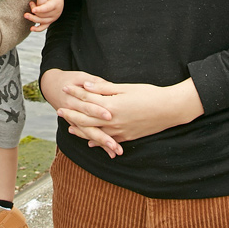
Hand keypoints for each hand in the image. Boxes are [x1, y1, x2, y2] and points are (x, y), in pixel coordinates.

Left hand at [24, 0, 63, 30]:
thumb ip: (41, 1)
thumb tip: (35, 11)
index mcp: (56, 3)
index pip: (47, 8)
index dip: (40, 9)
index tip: (33, 10)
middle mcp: (57, 12)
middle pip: (43, 15)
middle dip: (34, 9)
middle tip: (30, 3)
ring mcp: (54, 18)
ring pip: (41, 21)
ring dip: (33, 17)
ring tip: (27, 12)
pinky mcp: (50, 21)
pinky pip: (44, 27)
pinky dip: (38, 29)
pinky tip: (31, 29)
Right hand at [39, 69, 122, 157]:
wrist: (51, 86)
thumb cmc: (69, 80)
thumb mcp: (80, 76)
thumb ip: (94, 82)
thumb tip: (109, 86)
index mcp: (74, 99)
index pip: (87, 106)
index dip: (98, 111)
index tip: (110, 116)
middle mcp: (73, 112)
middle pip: (89, 126)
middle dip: (102, 136)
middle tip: (114, 145)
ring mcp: (74, 121)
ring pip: (88, 134)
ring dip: (102, 144)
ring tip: (115, 152)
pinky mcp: (76, 125)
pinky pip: (87, 136)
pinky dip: (98, 145)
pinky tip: (109, 153)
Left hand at [62, 79, 203, 145]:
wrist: (169, 110)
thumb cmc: (148, 94)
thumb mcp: (125, 88)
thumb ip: (103, 88)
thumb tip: (85, 85)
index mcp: (111, 105)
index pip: (87, 99)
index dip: (75, 93)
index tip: (65, 88)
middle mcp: (112, 121)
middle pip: (85, 119)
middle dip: (71, 114)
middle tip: (59, 111)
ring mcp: (119, 131)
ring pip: (94, 133)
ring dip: (80, 130)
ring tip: (69, 128)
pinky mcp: (126, 137)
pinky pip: (108, 141)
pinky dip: (97, 141)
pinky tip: (90, 142)